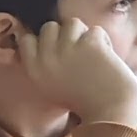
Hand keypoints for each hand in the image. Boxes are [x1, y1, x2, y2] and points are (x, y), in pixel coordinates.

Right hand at [17, 19, 136, 126]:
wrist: (109, 113)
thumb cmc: (82, 103)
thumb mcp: (49, 88)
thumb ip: (42, 66)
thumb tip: (42, 43)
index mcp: (34, 70)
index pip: (26, 40)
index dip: (42, 40)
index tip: (55, 48)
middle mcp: (46, 57)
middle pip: (49, 27)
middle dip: (64, 35)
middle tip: (77, 50)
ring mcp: (67, 48)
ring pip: (72, 23)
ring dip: (84, 34)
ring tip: (93, 50)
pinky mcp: (89, 44)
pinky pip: (95, 30)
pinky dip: (103, 41)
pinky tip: (107, 56)